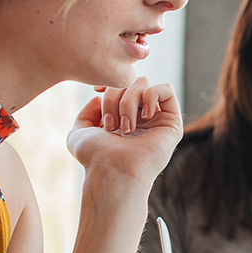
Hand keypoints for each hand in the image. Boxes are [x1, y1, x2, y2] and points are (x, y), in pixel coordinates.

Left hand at [67, 76, 182, 185]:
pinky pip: (167, 90)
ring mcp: (156, 119)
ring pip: (144, 83)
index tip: (97, 91)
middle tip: (110, 125)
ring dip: (128, 101)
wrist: (111, 171)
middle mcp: (140, 117)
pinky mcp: (172, 122)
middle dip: (114, 97)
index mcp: (121, 118)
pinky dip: (151, 95)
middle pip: (129, 82)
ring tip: (125, 127)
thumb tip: (102, 96)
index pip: (120, 86)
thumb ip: (88, 112)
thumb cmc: (95, 157)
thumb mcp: (79, 132)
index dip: (109, 83)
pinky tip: (144, 116)